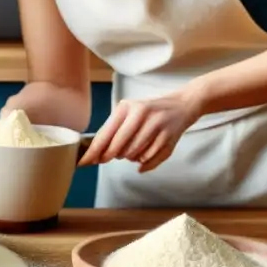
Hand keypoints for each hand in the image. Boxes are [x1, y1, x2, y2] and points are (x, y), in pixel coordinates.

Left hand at [77, 91, 201, 172]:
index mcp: (126, 107)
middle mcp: (141, 114)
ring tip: (131, 150)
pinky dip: (144, 161)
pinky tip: (144, 152)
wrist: (182, 105)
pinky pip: (149, 158)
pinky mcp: (169, 136)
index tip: (84, 162)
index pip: (106, 133)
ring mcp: (156, 125)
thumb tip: (96, 155)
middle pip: (119, 146)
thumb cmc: (148, 112)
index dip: (94, 151)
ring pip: (133, 154)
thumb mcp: (129, 113)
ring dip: (129, 157)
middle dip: (110, 155)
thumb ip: (113, 131)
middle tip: (109, 157)